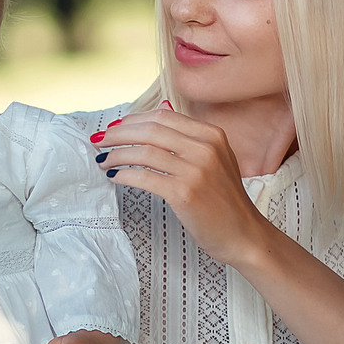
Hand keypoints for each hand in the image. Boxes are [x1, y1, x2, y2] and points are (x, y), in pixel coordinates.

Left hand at [90, 106, 271, 268]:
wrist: (244, 235)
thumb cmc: (225, 201)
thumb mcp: (215, 158)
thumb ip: (189, 135)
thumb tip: (162, 108)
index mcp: (212, 134)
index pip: (163, 117)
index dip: (133, 120)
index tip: (115, 128)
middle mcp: (205, 148)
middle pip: (150, 130)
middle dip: (118, 134)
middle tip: (100, 141)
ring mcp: (196, 170)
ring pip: (144, 152)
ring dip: (117, 155)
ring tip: (104, 161)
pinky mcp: (185, 193)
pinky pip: (144, 177)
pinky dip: (124, 175)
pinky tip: (115, 177)